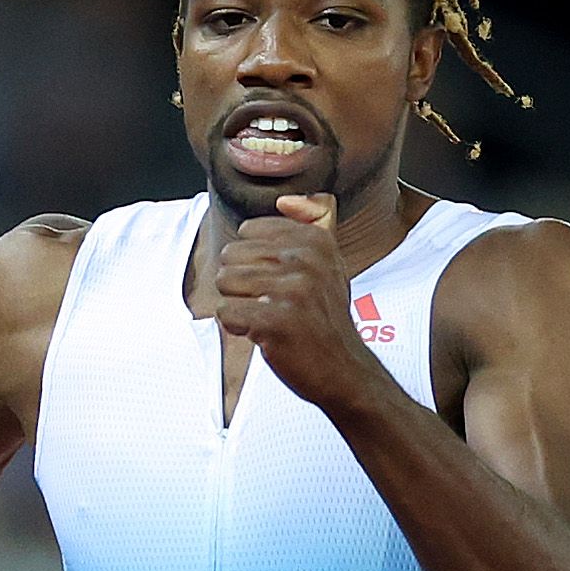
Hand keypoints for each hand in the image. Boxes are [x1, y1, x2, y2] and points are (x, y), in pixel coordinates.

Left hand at [208, 191, 377, 409]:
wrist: (344, 370)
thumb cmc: (325, 320)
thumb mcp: (328, 264)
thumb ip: (312, 225)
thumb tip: (286, 200)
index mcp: (316, 241)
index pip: (249, 232)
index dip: (255, 262)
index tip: (281, 284)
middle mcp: (307, 260)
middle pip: (231, 256)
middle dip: (242, 285)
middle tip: (272, 305)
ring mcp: (293, 290)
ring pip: (225, 282)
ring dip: (240, 306)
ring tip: (268, 319)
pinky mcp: (276, 320)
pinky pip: (226, 312)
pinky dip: (238, 327)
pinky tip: (264, 334)